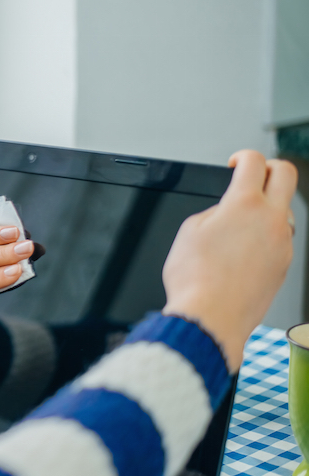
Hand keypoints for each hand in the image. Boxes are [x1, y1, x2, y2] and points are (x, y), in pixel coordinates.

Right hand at [162, 150, 297, 370]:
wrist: (210, 319)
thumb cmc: (195, 281)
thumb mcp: (189, 232)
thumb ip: (212, 213)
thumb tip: (225, 215)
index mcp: (244, 205)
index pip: (255, 162)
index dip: (243, 156)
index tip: (235, 163)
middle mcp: (271, 221)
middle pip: (287, 175)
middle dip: (270, 168)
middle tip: (254, 175)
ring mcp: (283, 244)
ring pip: (283, 211)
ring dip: (266, 208)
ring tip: (240, 224)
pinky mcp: (283, 266)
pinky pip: (279, 240)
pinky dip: (264, 237)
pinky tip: (241, 252)